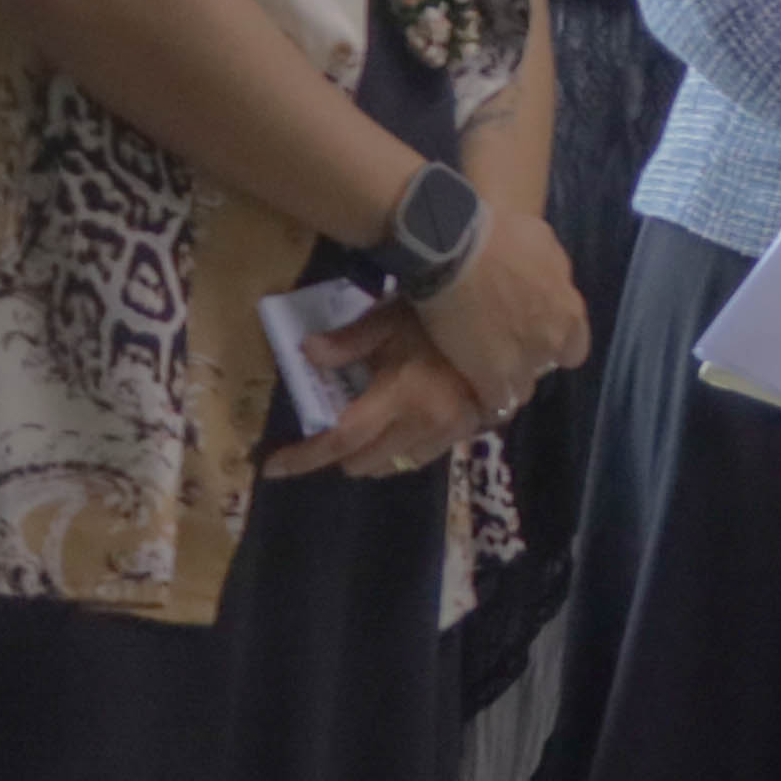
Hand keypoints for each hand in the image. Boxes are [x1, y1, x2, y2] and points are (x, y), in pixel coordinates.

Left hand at [267, 325, 490, 482]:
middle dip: (338, 452)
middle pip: (363, 461)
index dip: (304, 457)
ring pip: (392, 465)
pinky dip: (398, 448)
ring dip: (370, 452)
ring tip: (364, 423)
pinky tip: (397, 423)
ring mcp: (449, 433)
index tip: (272, 467)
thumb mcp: (389, 319)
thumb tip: (306, 353)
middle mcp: (424, 425)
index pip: (341, 438)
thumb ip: (347, 342)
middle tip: (328, 426)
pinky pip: (419, 456)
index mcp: (401, 396)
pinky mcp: (466, 433)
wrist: (507, 320)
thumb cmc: (440, 313)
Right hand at [418, 200, 586, 411]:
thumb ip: (552, 273)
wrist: (453, 248)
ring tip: (481, 366)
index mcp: (569, 311)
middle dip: (528, 360)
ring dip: (506, 380)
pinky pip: (495, 401)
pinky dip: (484, 396)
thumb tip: (550, 282)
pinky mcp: (490, 377)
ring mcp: (523, 362)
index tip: (532, 335)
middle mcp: (552, 340)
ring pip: (520, 389)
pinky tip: (471, 388)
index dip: (552, 342)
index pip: (574, 347)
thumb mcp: (542, 243)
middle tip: (501, 345)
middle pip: (544, 367)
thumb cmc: (498, 234)